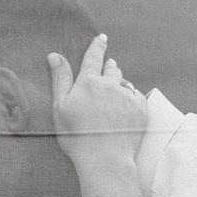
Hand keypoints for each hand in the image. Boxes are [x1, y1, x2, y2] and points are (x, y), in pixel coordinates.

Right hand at [48, 32, 148, 174]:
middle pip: (112, 69)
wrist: (105, 159)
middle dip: (109, 66)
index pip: (94, 57)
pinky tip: (125, 106)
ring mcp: (128, 96)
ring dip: (120, 82)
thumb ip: (60, 79)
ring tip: (116, 88)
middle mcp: (111, 85)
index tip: (102, 38)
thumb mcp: (61, 107)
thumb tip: (55, 55)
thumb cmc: (77, 136)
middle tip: (108, 66)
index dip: (97, 46)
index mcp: (89, 82)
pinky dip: (130, 98)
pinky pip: (136, 96)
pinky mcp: (141, 109)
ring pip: (125, 82)